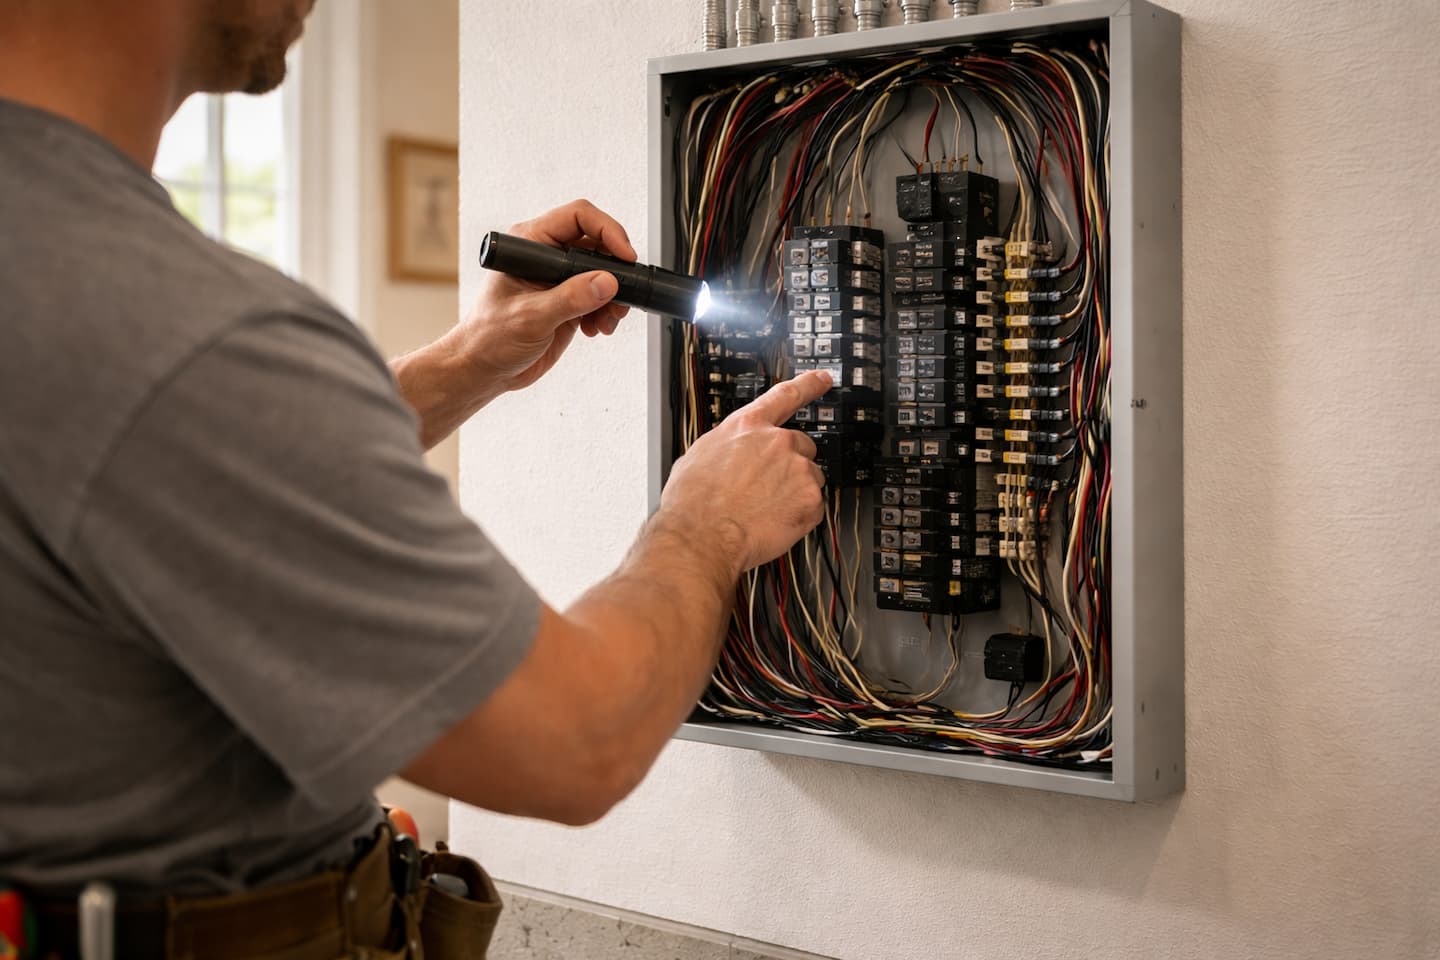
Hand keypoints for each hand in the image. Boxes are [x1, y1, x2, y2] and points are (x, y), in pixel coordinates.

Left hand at [454, 199, 637, 393]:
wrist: (485, 369)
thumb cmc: (488, 338)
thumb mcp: (531, 317)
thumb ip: (570, 299)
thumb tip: (606, 282)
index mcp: (529, 245)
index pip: (577, 217)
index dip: (606, 230)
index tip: (624, 255)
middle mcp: (546, 257)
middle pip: (596, 243)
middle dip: (615, 269)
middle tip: (621, 293)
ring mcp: (559, 279)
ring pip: (603, 272)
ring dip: (614, 296)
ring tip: (607, 319)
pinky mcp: (569, 301)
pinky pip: (601, 296)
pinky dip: (607, 311)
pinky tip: (596, 328)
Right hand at [660, 371, 832, 573]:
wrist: (701, 536)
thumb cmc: (693, 502)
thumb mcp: (699, 456)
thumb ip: (728, 446)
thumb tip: (731, 455)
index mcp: (747, 426)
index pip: (785, 395)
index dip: (809, 385)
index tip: (824, 379)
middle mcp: (777, 442)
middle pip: (802, 446)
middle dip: (791, 464)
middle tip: (769, 486)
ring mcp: (797, 470)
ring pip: (809, 478)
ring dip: (795, 492)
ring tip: (765, 509)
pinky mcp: (809, 500)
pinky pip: (813, 508)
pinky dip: (799, 516)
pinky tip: (774, 522)